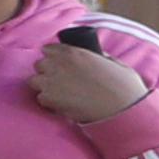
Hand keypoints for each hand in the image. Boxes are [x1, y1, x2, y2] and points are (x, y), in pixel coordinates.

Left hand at [28, 36, 146, 127]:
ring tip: (60, 95)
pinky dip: (49, 103)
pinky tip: (62, 105)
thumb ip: (100, 57)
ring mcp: (51, 81)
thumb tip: (98, 56)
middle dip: (47, 72)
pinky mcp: (49, 98)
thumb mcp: (114, 63)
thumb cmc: (124, 87)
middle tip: (61, 82)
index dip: (54, 58)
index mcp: (72, 52)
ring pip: (34, 81)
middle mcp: (58, 63)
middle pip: (39, 65)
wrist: (123, 109)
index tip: (59, 65)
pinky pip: (40, 99)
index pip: (49, 49)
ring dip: (44, 87)